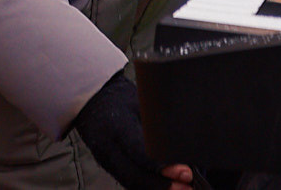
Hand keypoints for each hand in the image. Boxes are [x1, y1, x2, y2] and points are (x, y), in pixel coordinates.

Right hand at [73, 73, 194, 187]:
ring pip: (133, 184)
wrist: (92, 102)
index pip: (141, 153)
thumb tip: (184, 141)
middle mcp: (108, 149)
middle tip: (188, 188)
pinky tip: (166, 188)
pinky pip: (130, 183)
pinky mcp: (110, 168)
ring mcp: (107, 162)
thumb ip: (155, 123)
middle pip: (136, 177)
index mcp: (117, 128)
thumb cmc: (120, 99)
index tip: (186, 173)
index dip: (163, 167)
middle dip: (163, 186)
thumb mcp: (139, 102)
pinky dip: (149, 188)